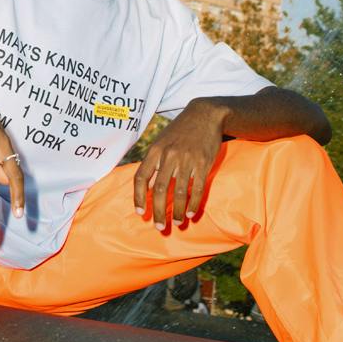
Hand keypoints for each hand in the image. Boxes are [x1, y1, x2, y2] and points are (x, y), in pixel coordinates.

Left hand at [133, 100, 226, 230]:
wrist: (205, 114)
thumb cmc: (180, 130)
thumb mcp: (161, 140)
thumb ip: (153, 160)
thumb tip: (144, 185)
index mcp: (155, 150)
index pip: (140, 177)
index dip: (138, 197)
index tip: (140, 212)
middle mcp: (168, 155)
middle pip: (158, 190)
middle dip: (158, 212)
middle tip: (159, 227)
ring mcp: (187, 159)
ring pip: (178, 193)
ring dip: (177, 211)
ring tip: (176, 222)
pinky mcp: (203, 163)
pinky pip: (196, 188)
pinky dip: (193, 203)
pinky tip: (190, 213)